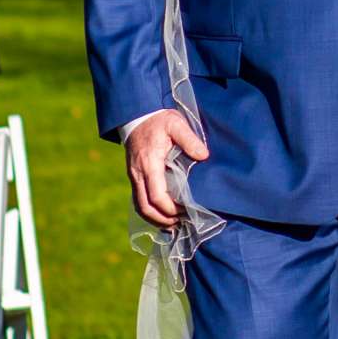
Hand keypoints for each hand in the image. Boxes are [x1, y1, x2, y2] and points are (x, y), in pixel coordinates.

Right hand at [124, 107, 209, 229]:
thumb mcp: (175, 123)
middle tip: (180, 223)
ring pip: (139, 206)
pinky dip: (150, 211)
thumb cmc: (158, 120)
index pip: (156, 196)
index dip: (170, 209)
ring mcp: (134, 176)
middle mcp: (138, 174)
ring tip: (173, 223)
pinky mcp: (134, 176)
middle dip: (162, 220)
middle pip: (144, 207)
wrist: (136, 115)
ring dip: (155, 219)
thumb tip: (204, 156)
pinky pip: (139, 200)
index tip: (185, 212)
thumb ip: (189, 139)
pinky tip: (163, 215)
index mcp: (149, 164)